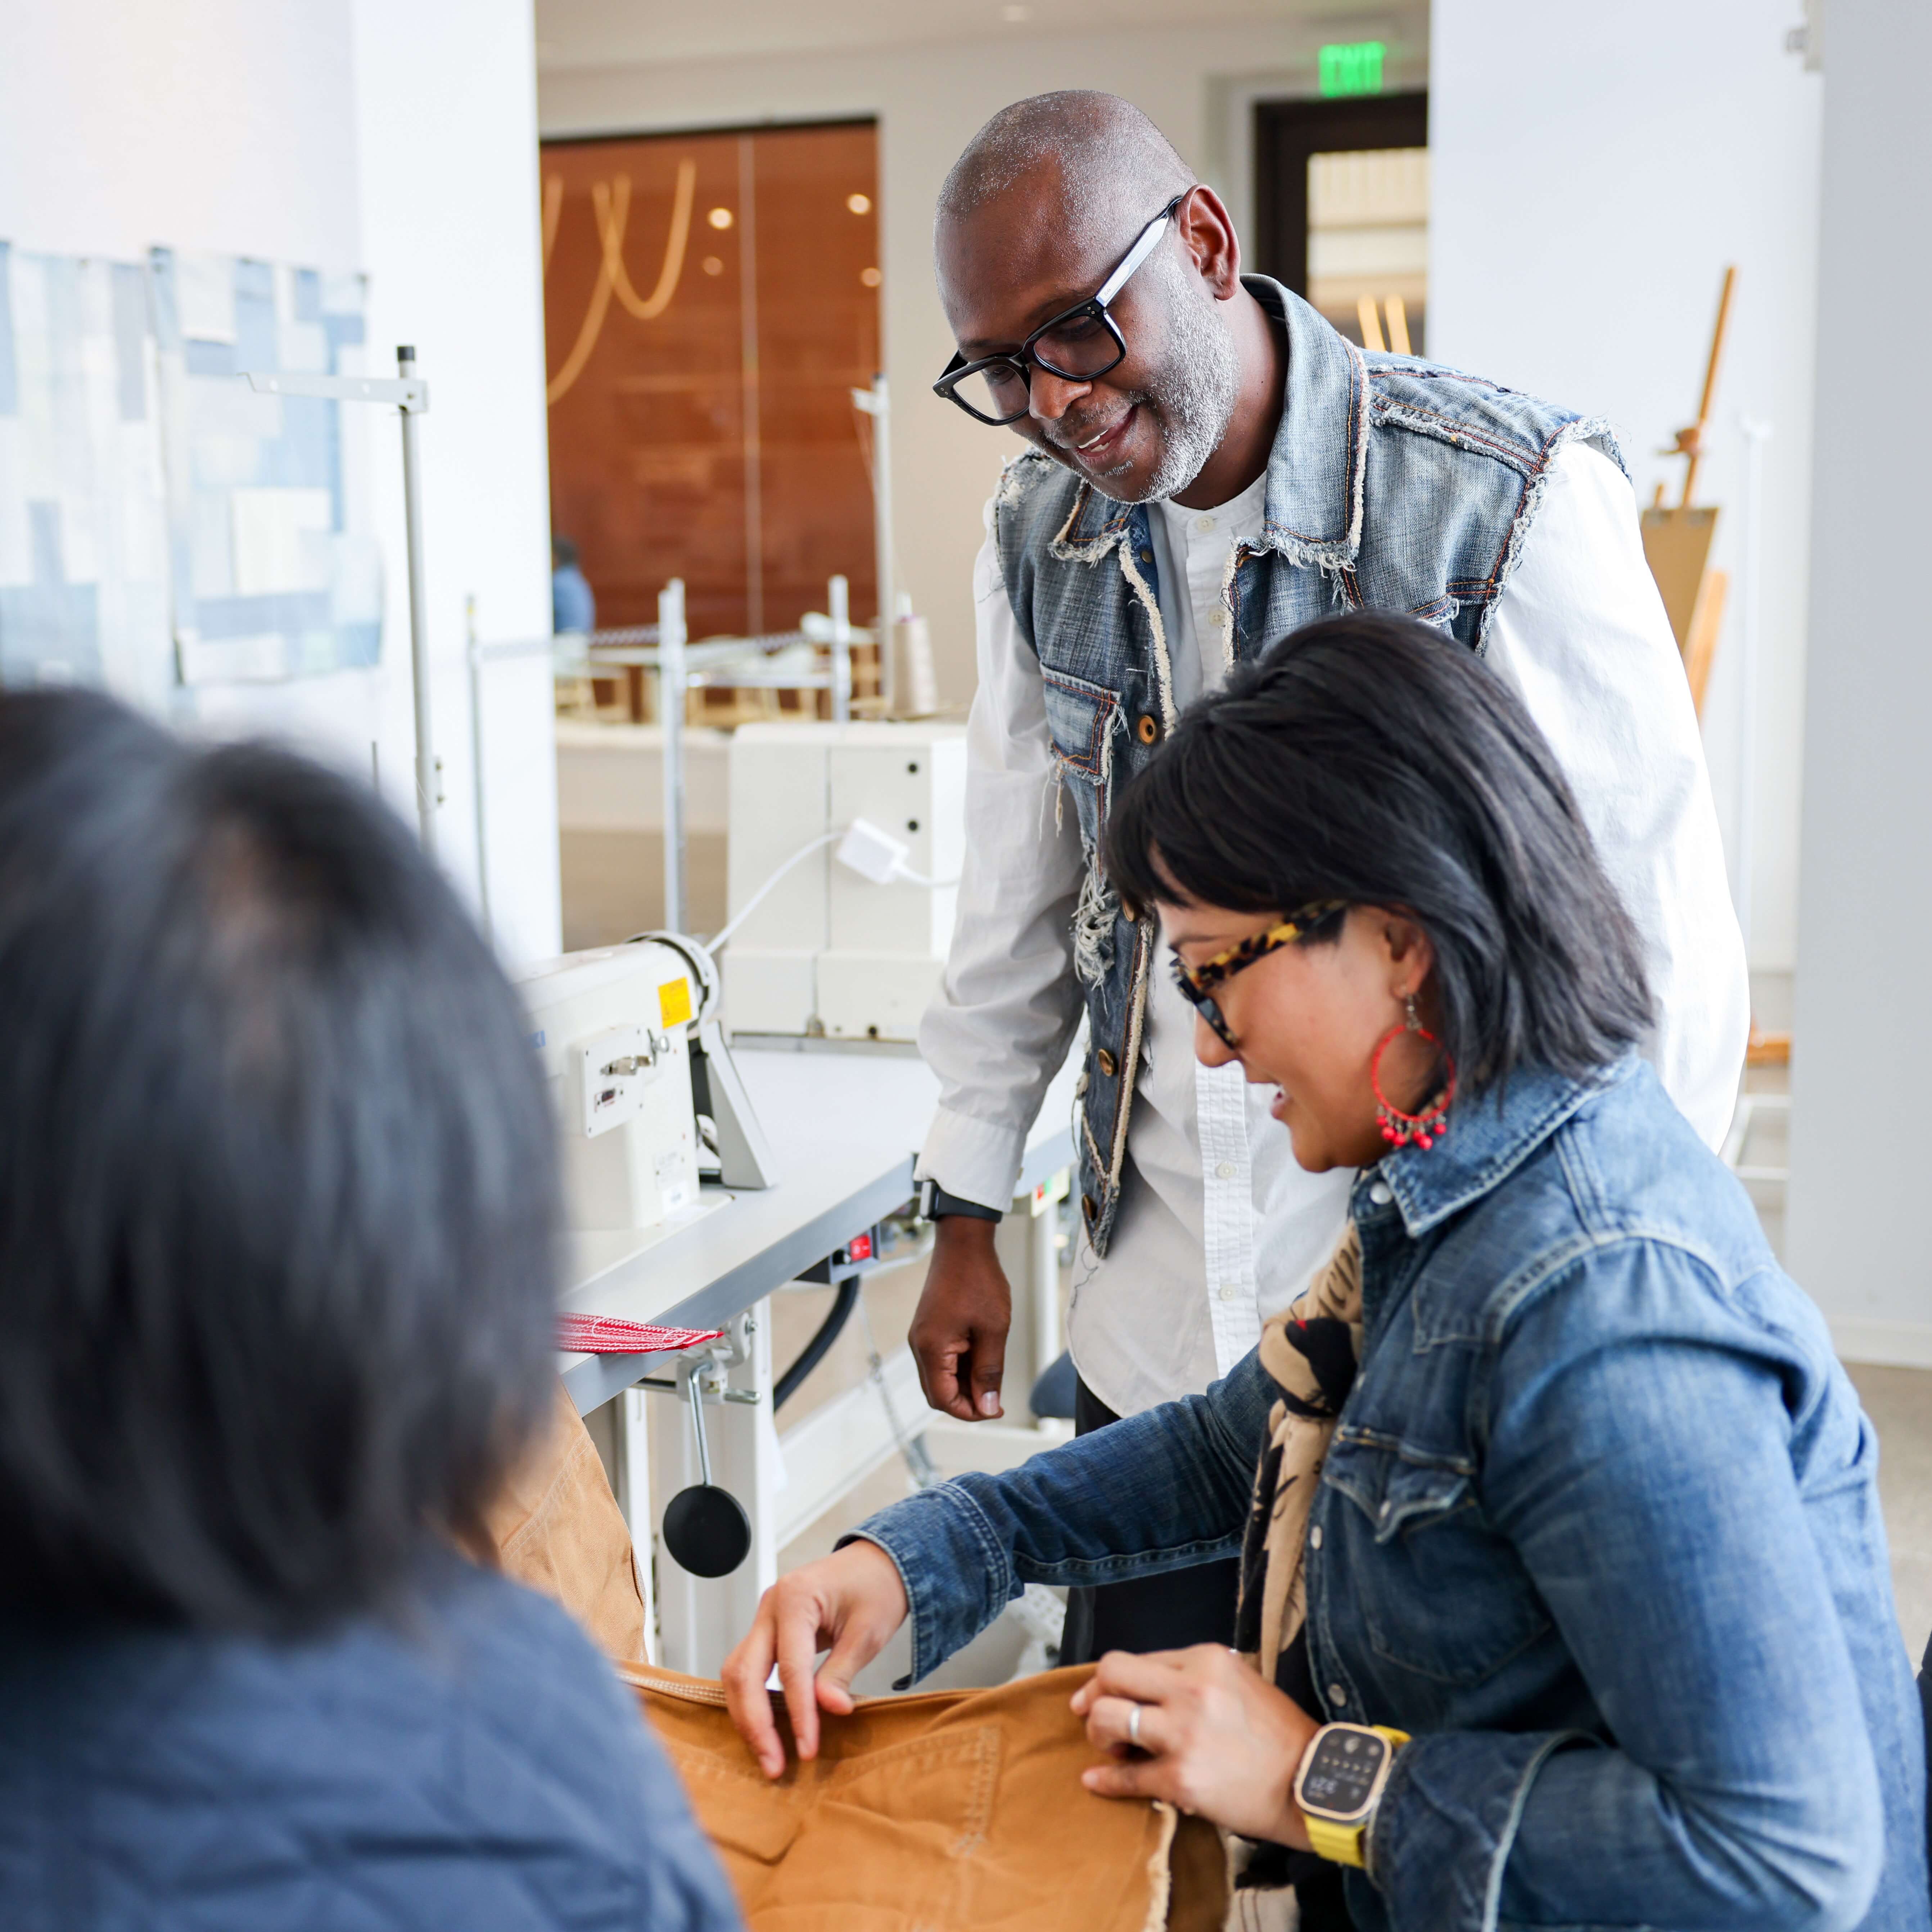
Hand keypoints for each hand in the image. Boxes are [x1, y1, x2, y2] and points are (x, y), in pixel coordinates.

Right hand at [721, 1540, 909, 1776]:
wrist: (878, 1563)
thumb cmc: (876, 1588)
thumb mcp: (868, 1630)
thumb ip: (842, 1671)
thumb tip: (828, 1711)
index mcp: (795, 1597)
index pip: (789, 1667)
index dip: (798, 1713)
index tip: (808, 1750)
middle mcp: (770, 1605)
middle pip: (744, 1672)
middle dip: (756, 1724)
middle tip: (775, 1766)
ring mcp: (764, 1618)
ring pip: (737, 1673)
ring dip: (747, 1717)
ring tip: (768, 1756)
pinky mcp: (767, 1632)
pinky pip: (747, 1670)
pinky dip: (752, 1702)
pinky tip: (765, 1730)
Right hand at [908, 1216, 1010, 1420]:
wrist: (964, 1244)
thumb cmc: (978, 1279)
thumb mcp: (993, 1330)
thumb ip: (989, 1371)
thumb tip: (987, 1406)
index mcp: (931, 1348)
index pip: (943, 1399)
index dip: (970, 1412)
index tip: (994, 1410)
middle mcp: (919, 1346)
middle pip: (937, 1392)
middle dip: (966, 1402)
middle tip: (995, 1398)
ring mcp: (922, 1336)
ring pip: (939, 1377)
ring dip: (964, 1384)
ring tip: (992, 1376)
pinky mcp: (929, 1329)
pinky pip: (941, 1360)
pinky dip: (960, 1368)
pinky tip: (982, 1359)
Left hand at [1069, 1645, 1319, 1847]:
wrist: (1309, 1783)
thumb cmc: (1278, 1735)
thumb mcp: (1239, 1680)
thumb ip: (1196, 1675)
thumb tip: (1151, 1682)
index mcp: (1205, 1660)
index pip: (1138, 1658)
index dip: (1113, 1678)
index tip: (1104, 1692)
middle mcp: (1190, 1689)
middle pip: (1112, 1673)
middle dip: (1094, 1695)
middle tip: (1093, 1715)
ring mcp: (1183, 1734)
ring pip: (1108, 1717)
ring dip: (1099, 1734)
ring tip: (1112, 1749)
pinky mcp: (1181, 1778)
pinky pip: (1126, 1776)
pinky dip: (1104, 1780)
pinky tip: (1094, 1781)